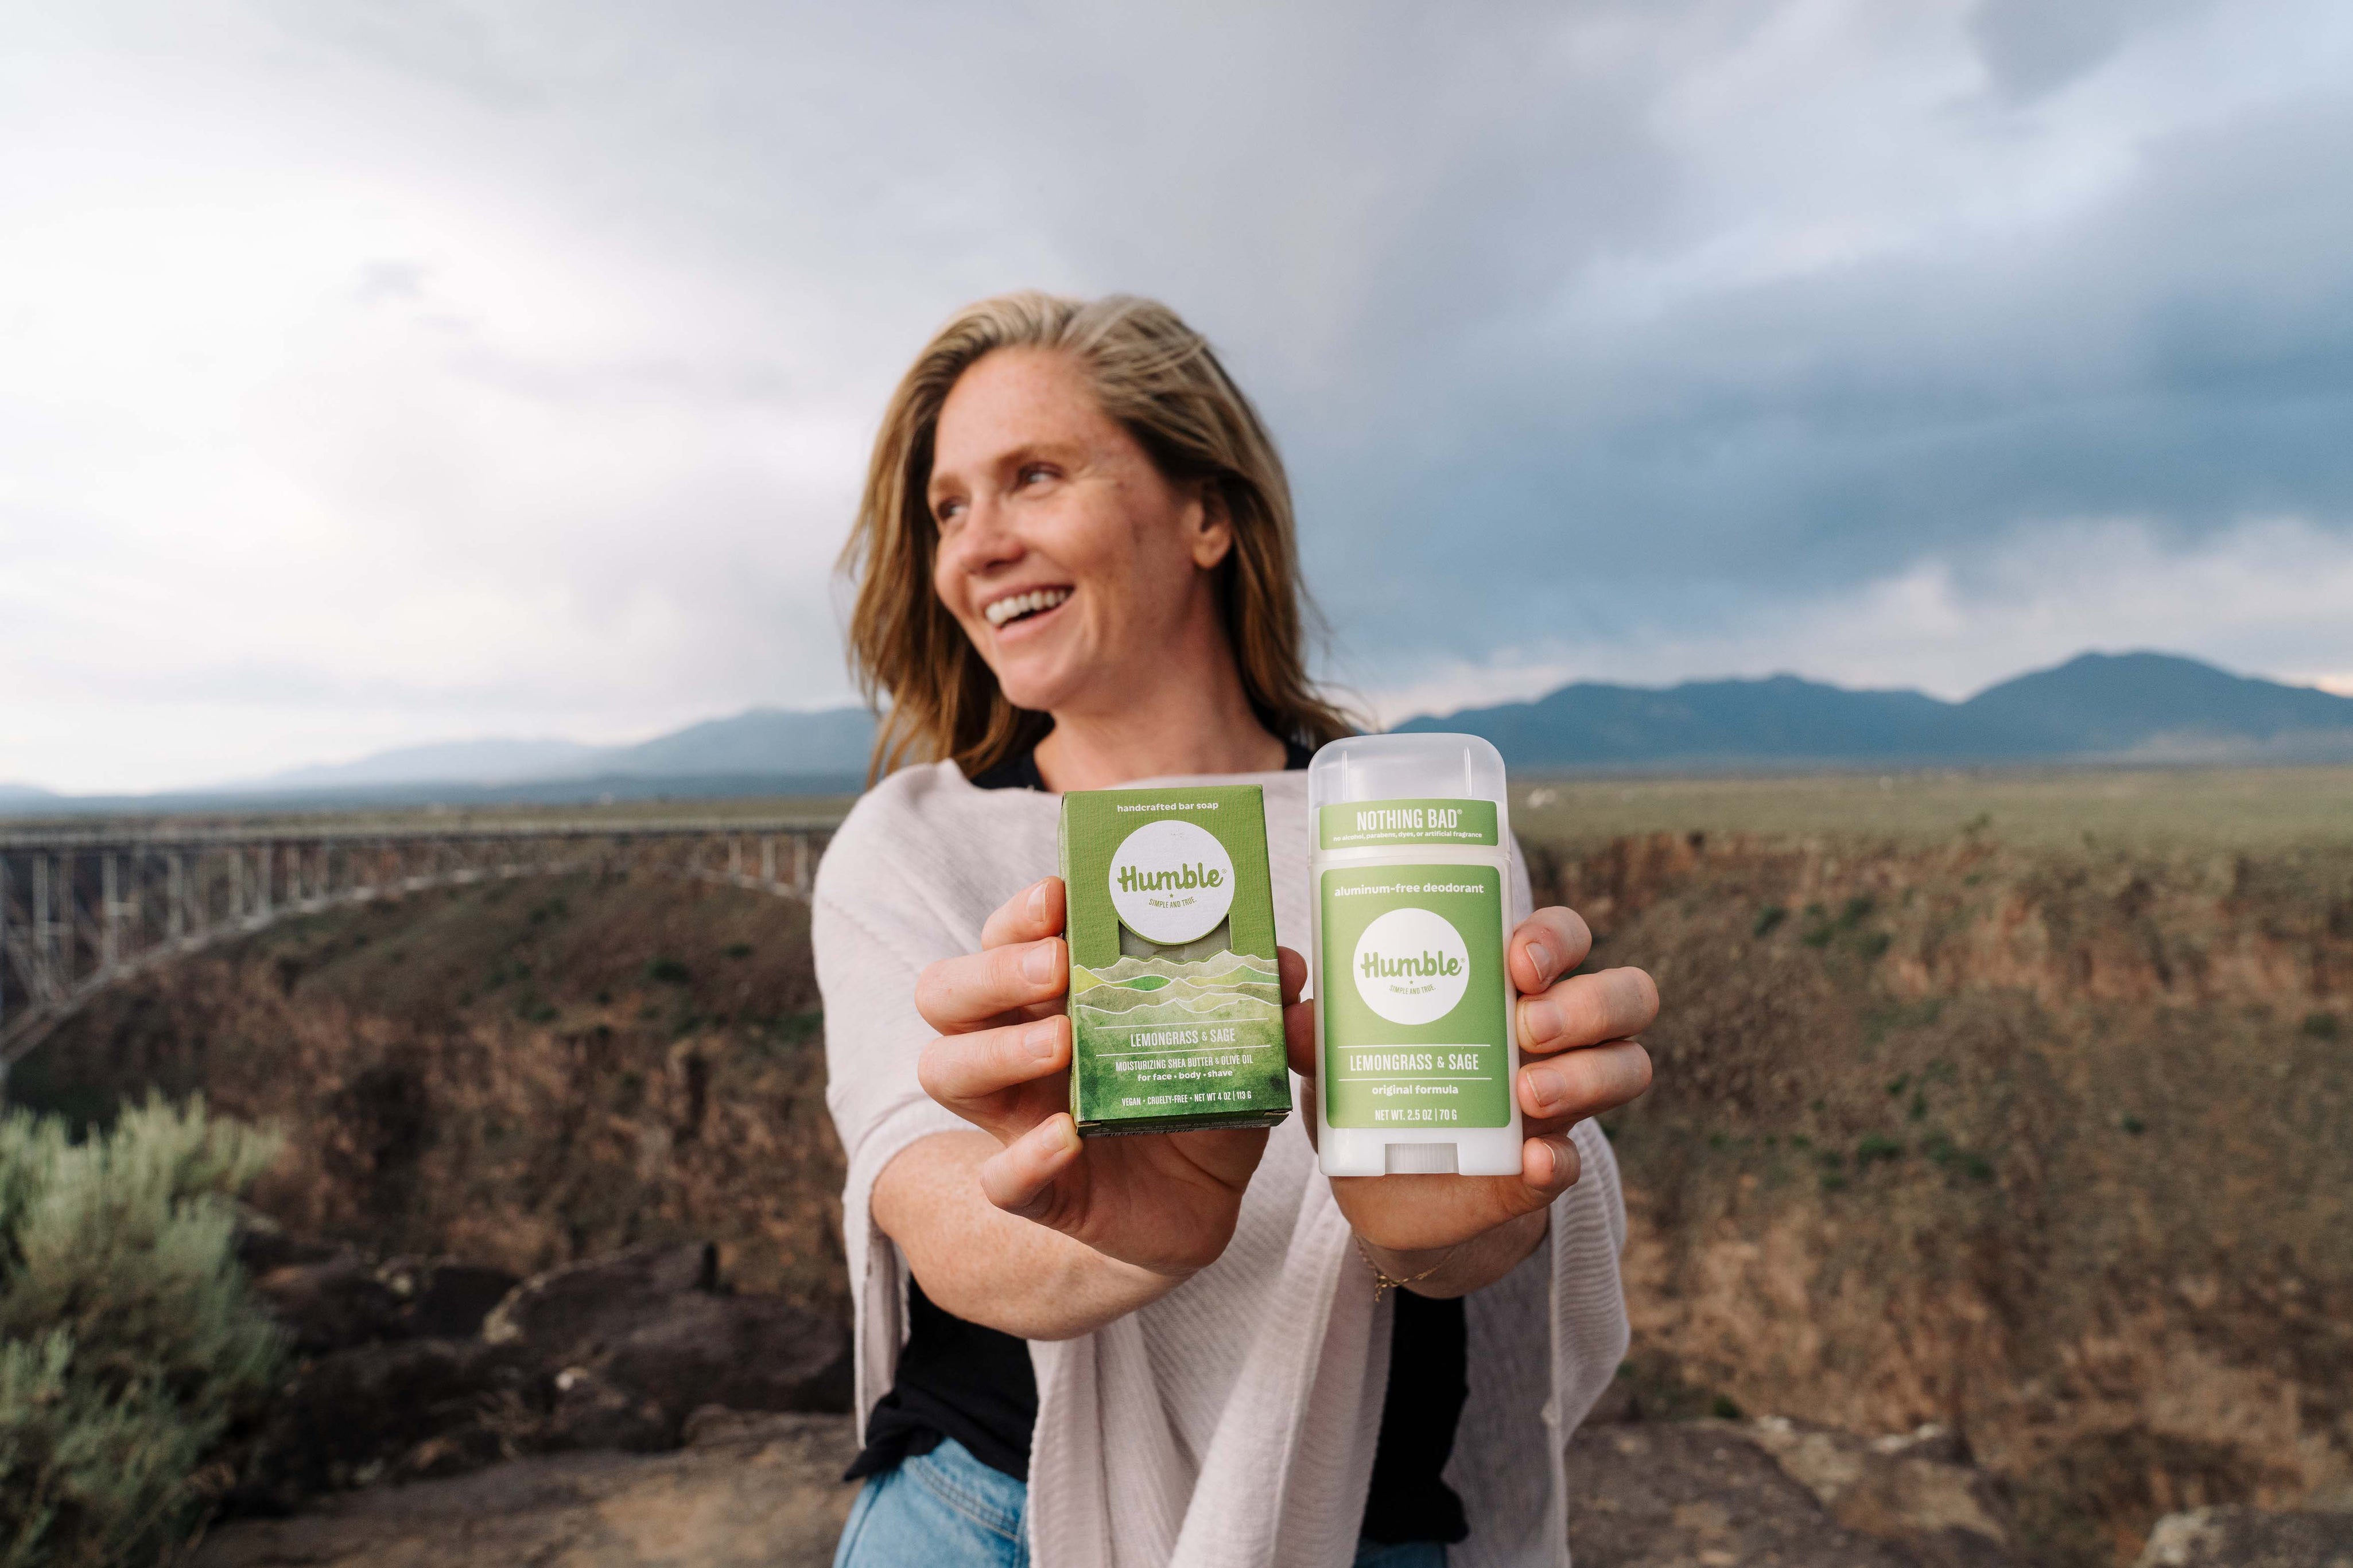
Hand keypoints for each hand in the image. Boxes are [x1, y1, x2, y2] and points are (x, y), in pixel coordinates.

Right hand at [914, 877, 1271, 1278]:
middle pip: (948, 992)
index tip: (1059, 896)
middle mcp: (1015, 1046)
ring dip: (995, 1050)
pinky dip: (1024, 1158)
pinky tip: (1066, 1137)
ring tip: (1061, 1042)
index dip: (1018, 913)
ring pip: (945, 1070)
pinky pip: (998, 1178)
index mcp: (1053, 996)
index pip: (1004, 937)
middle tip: (1057, 965)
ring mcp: (1016, 1118)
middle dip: (993, 970)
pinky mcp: (1037, 1190)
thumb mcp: (1232, 1044)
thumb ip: (1255, 1004)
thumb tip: (1286, 964)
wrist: (1196, 1204)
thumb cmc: (1196, 1100)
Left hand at [1281, 906, 1655, 1274]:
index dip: (1557, 938)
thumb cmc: (1374, 1090)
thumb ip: (1316, 1022)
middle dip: (1585, 1004)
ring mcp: (1558, 1102)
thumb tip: (1291, 988)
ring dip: (1586, 1074)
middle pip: (1624, 994)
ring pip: (1628, 1067)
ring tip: (1527, 1091)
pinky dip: (1560, 1160)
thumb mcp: (1338, 1052)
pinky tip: (1535, 1158)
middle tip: (1526, 1023)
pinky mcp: (1541, 1170)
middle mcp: (1552, 1035)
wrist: (1382, 1192)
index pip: (1563, 938)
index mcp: (1506, 986)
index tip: (1518, 959)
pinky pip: (1576, 1161)